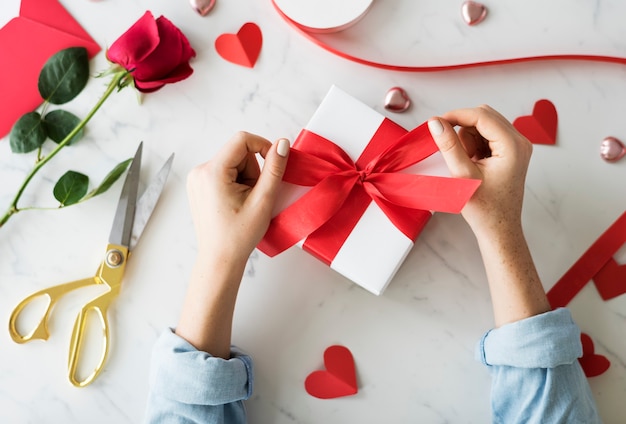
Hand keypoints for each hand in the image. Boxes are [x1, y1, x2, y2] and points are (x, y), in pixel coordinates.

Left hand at [177, 132, 288, 356]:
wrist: (220, 258)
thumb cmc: (238, 235)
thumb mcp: (263, 200)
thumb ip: (274, 168)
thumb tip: (282, 143)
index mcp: (212, 172)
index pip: (242, 140)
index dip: (263, 146)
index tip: (275, 163)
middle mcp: (200, 171)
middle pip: (238, 152)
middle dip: (253, 170)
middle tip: (255, 196)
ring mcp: (197, 179)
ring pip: (232, 163)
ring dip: (245, 178)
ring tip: (245, 202)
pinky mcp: (199, 185)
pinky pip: (224, 172)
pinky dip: (236, 183)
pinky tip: (236, 203)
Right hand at [427, 105, 531, 237]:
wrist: (498, 229)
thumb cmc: (485, 209)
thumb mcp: (463, 175)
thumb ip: (449, 145)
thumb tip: (435, 122)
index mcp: (513, 146)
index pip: (481, 116)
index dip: (456, 115)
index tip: (435, 123)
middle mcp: (519, 142)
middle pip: (484, 116)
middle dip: (462, 127)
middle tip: (449, 147)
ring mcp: (516, 146)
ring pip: (483, 124)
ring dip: (467, 138)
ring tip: (466, 162)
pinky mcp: (510, 151)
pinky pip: (486, 135)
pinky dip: (473, 144)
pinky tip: (471, 163)